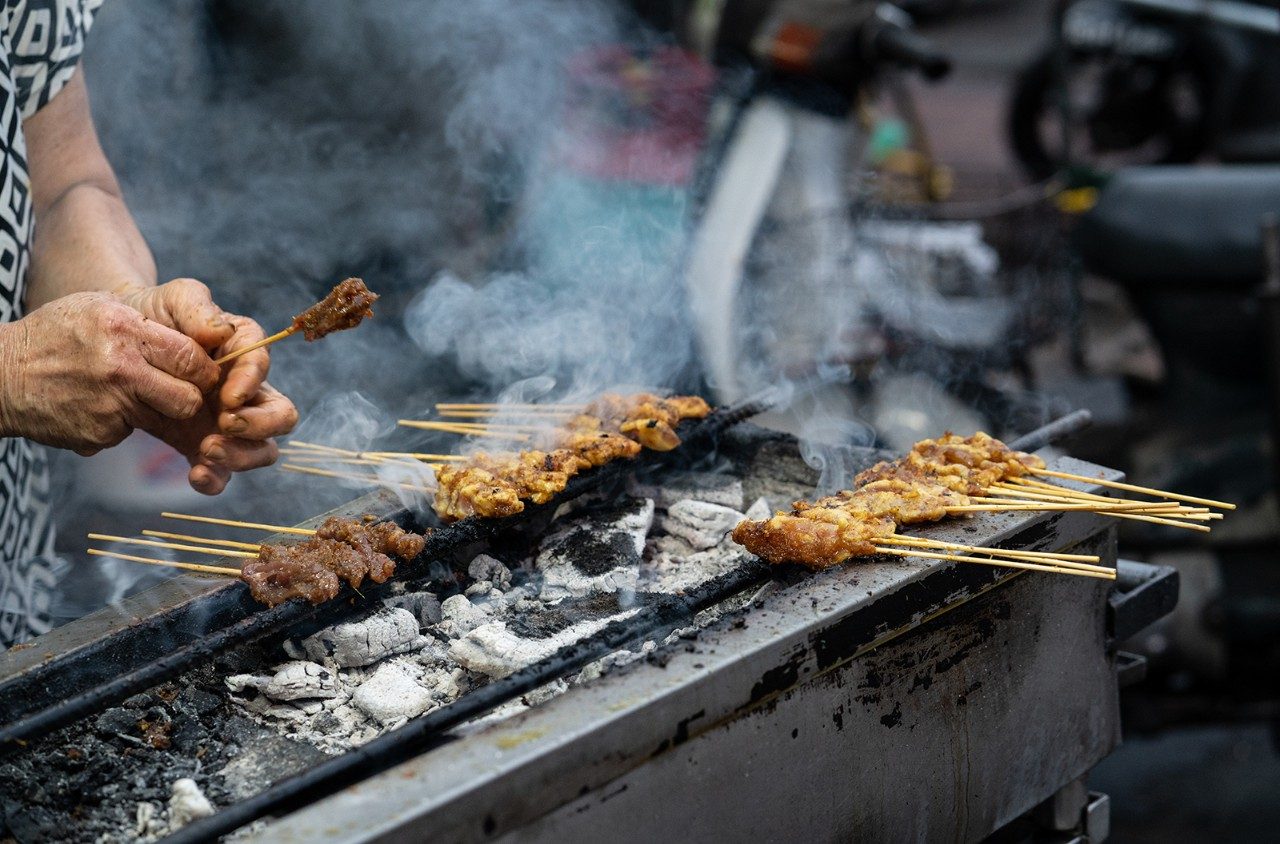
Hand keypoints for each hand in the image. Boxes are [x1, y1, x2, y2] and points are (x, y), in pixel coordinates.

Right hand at [0, 292, 218, 453]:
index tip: (201, 371)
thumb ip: (147, 322)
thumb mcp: (98, 308)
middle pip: (189, 397)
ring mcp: (110, 405)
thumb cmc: (56, 335)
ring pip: (166, 418)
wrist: (1, 374)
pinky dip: (122, 423)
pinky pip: (132, 432)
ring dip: (159, 410)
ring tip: (132, 394)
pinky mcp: (100, 434)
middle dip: (192, 396)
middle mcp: (120, 369)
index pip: (190, 357)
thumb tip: (202, 335)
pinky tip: (98, 406)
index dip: (204, 368)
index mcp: (124, 330)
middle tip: (182, 390)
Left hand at [121, 279, 297, 493]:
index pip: (263, 367)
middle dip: (259, 424)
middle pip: (281, 415)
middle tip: (224, 423)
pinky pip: (224, 472)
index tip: (228, 396)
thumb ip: (197, 307)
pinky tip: (194, 474)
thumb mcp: (172, 298)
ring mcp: (230, 421)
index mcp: (245, 350)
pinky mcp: (206, 445)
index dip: (251, 383)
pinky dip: (216, 479)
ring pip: (262, 449)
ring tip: (206, 449)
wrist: (116, 345)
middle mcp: (246, 390)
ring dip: (242, 455)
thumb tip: (219, 332)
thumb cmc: (152, 315)